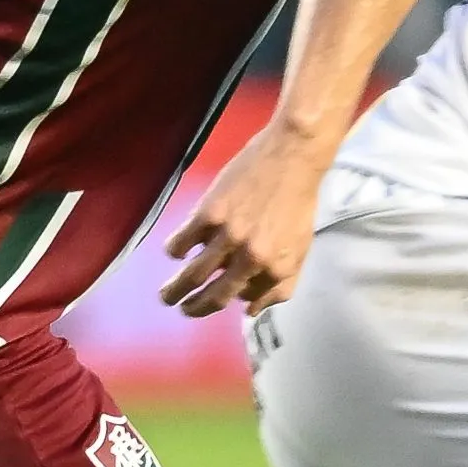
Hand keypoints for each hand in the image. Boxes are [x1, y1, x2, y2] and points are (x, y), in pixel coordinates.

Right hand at [161, 123, 338, 316]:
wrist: (292, 156)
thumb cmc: (298, 201)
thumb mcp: (300, 248)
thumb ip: (281, 284)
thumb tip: (251, 310)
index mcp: (276, 269)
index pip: (246, 299)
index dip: (232, 299)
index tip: (219, 296)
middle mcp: (251, 258)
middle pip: (214, 297)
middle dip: (195, 309)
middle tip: (184, 310)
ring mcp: (228, 236)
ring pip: (193, 275)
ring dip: (175, 290)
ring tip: (167, 295)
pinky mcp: (208, 214)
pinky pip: (181, 242)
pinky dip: (175, 250)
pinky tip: (177, 250)